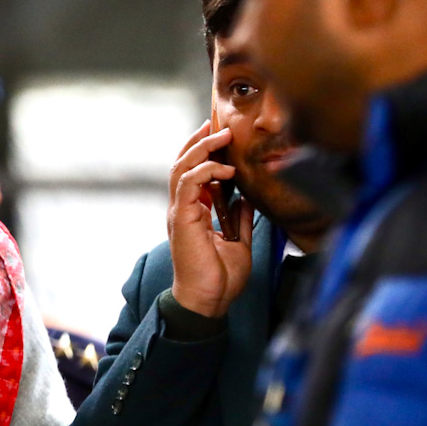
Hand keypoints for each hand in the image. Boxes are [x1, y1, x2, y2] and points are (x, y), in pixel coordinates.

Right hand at [167, 120, 254, 317]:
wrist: (208, 301)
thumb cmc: (220, 278)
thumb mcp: (239, 242)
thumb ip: (240, 219)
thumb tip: (246, 199)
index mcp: (193, 213)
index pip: (192, 172)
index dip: (203, 151)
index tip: (220, 134)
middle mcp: (183, 209)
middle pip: (183, 163)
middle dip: (199, 141)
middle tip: (217, 124)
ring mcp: (180, 213)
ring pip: (181, 168)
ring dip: (202, 149)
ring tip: (222, 136)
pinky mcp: (182, 219)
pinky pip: (187, 184)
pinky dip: (205, 171)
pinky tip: (225, 169)